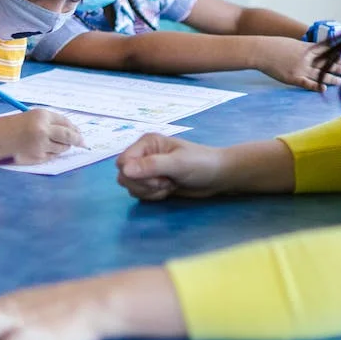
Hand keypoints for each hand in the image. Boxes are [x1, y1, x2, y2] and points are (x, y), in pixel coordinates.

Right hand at [0, 109, 84, 163]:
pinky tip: (44, 151)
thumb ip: (49, 123)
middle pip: (69, 136)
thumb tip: (71, 131)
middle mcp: (44, 130)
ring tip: (56, 145)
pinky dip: (52, 154)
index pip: (66, 122)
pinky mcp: (37, 157)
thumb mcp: (30, 117)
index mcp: (42, 115)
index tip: (79, 132)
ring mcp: (41, 145)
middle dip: (78, 140)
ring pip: (62, 148)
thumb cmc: (10, 126)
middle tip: (83, 143)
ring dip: (63, 148)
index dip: (75, 128)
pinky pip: (52, 156)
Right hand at [115, 135, 229, 200]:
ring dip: (150, 191)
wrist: (217, 176)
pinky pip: (140, 193)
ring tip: (169, 184)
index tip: (157, 176)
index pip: (122, 162)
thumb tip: (124, 171)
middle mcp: (143, 155)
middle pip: (124, 176)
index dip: (134, 174)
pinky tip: (169, 190)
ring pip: (131, 186)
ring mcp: (147, 170)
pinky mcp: (152, 183)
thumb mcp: (178, 164)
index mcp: (147, 143)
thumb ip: (151, 166)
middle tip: (166, 182)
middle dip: (144, 184)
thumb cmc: (201, 164)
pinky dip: (153, 196)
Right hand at [256, 37, 340, 90]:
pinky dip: (316, 87)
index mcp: (306, 48)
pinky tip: (324, 90)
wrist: (261, 51)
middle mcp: (306, 59)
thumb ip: (303, 47)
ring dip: (331, 78)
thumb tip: (311, 49)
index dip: (335, 55)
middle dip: (336, 66)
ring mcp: (300, 69)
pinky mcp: (293, 78)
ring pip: (320, 74)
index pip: (325, 51)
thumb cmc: (274, 45)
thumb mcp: (292, 43)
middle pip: (325, 63)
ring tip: (339, 81)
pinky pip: (307, 84)